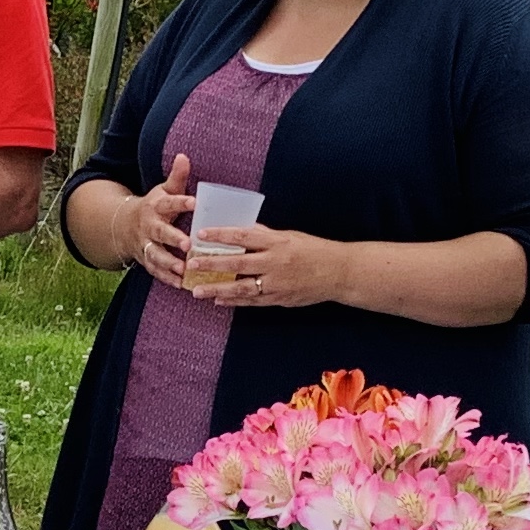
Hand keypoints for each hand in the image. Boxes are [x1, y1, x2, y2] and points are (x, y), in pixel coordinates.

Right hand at [123, 161, 206, 288]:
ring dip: (168, 263)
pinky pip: (154, 271)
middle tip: (187, 244)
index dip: (181, 202)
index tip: (195, 202)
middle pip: (160, 233)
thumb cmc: (154, 207)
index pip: (169, 202)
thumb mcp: (163, 190)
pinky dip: (166, 278)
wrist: (124, 226)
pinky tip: (180, 284)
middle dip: (172, 239)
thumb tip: (184, 155)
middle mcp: (149, 226)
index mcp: (156, 207)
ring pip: (155, 254)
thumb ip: (177, 177)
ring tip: (183, 269)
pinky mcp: (145, 259)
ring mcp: (145, 244)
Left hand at [204, 220, 350, 310]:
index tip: (201, 234)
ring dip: (217, 289)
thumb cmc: (314, 250)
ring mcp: (276, 283)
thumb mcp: (290, 236)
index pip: (244, 235)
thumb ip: (265, 235)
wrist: (339, 273)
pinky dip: (234, 301)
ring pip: (241, 287)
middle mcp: (275, 262)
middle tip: (191, 266)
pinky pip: (252, 302)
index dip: (221, 234)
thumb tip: (242, 227)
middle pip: (238, 262)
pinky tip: (218, 300)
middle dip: (212, 264)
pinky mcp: (279, 299)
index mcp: (277, 242)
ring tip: (197, 291)